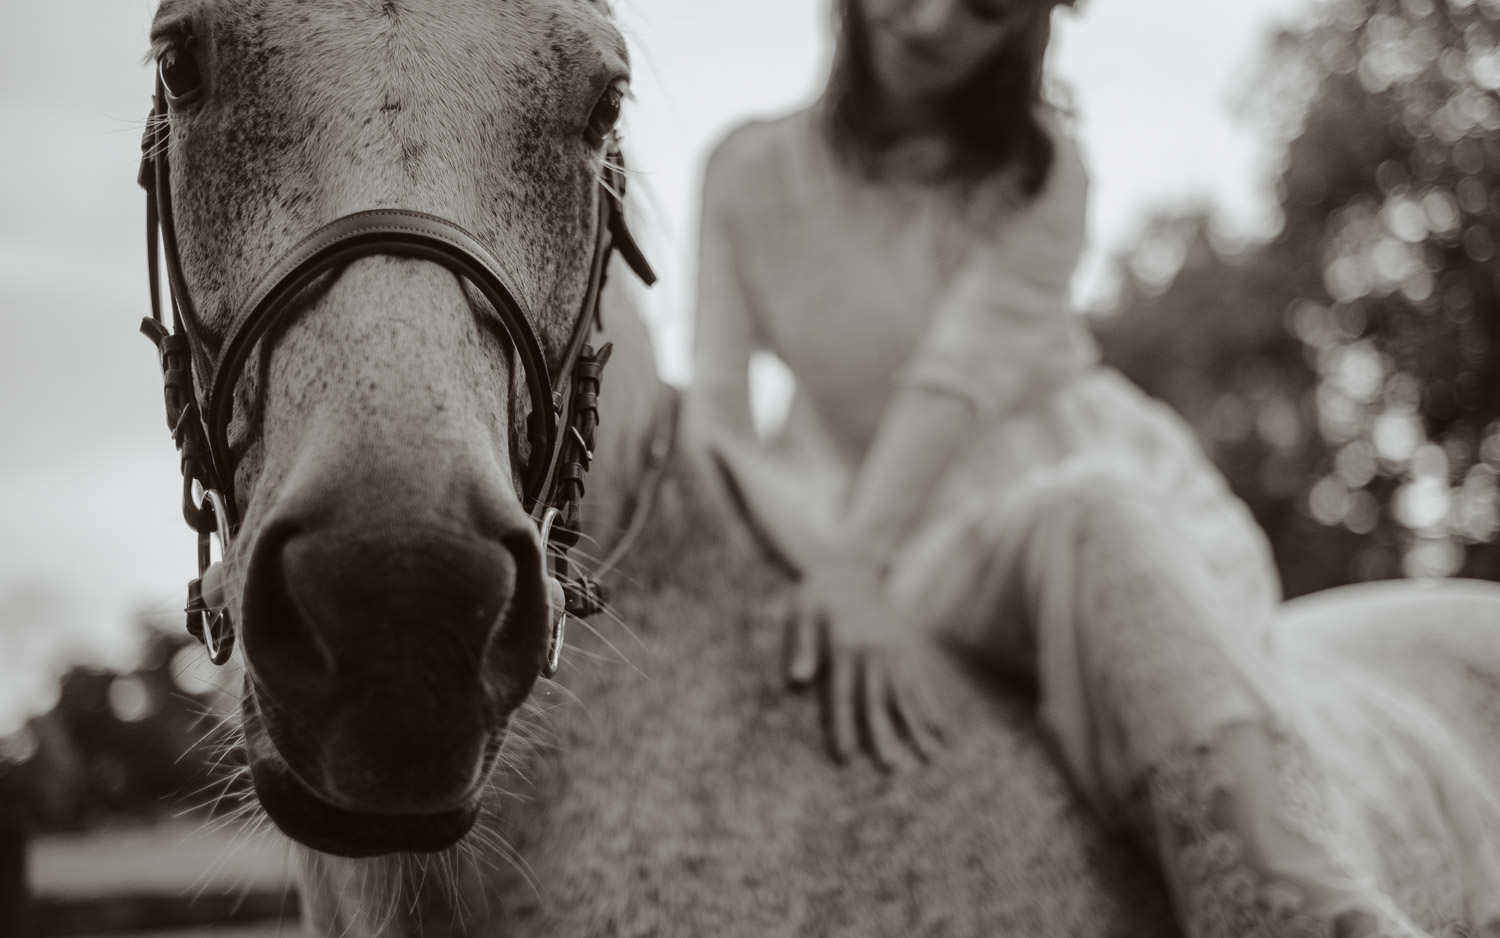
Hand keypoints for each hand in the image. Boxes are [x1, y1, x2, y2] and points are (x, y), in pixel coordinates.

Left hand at [786, 555, 944, 769]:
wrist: (850, 563)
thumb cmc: (818, 594)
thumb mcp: (802, 612)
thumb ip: (802, 646)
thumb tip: (797, 680)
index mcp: (844, 646)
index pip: (842, 695)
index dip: (843, 727)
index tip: (846, 758)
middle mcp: (872, 650)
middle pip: (878, 701)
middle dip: (884, 736)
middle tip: (892, 769)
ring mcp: (894, 649)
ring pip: (905, 694)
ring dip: (916, 727)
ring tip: (929, 757)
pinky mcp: (907, 647)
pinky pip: (920, 681)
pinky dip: (931, 706)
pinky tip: (942, 730)